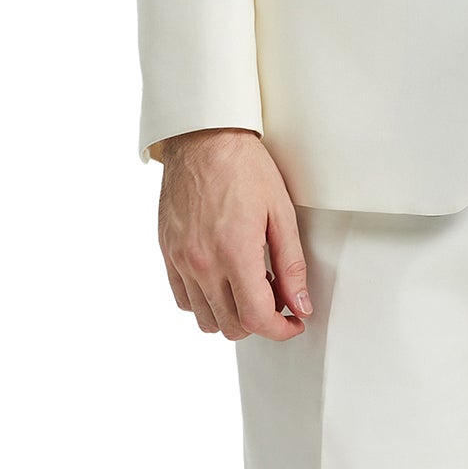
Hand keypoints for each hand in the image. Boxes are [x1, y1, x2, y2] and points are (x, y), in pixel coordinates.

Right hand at [155, 128, 309, 340]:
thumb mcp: (281, 213)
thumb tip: (301, 304)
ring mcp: (180, 259)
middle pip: (231, 326)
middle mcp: (202, 262)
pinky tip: (222, 280)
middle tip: (276, 298)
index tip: (293, 323)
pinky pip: (183, 299)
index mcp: (235, 252)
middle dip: (259, 322)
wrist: (203, 139)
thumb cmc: (243, 167)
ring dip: (231, 315)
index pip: (256, 319)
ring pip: (205, 319)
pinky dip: (205, 302)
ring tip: (248, 286)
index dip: (281, 330)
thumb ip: (291, 266)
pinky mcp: (167, 252)